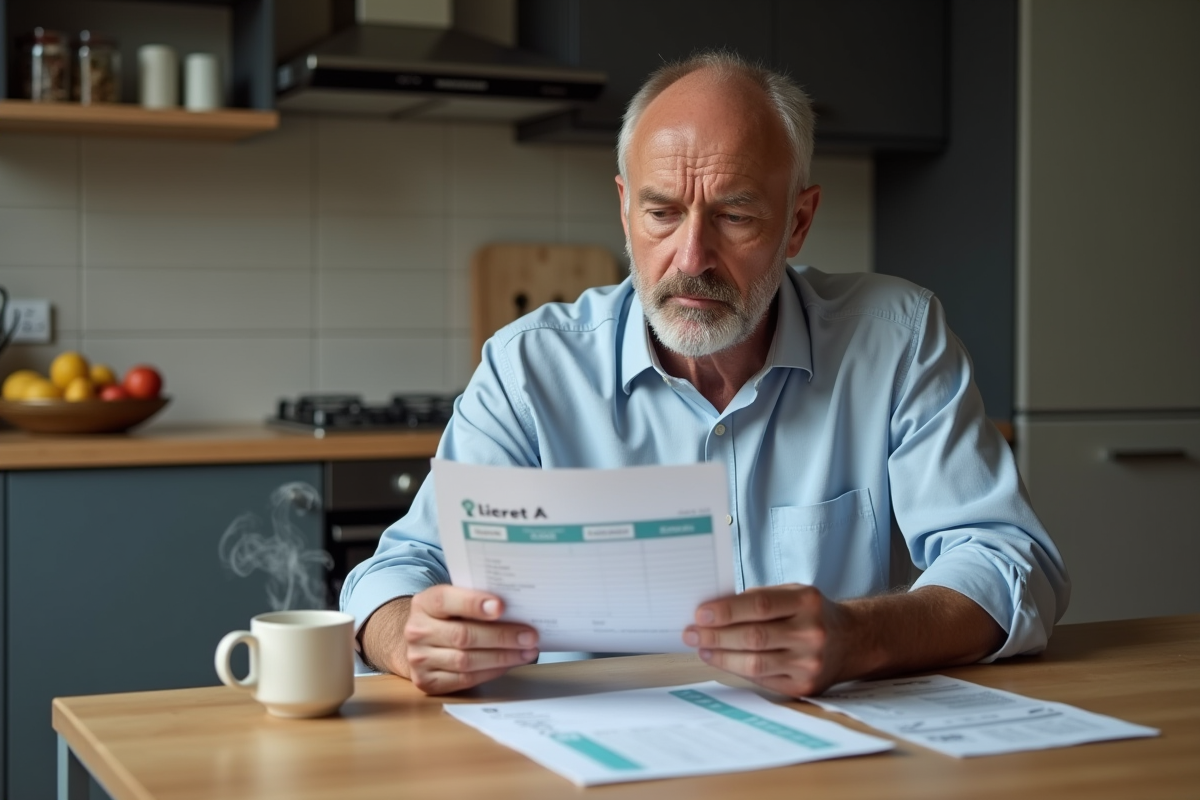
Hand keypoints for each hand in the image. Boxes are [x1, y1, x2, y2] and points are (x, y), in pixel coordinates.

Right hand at [403, 585, 539, 693]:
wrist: (421, 642)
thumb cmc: (448, 617)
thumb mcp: (454, 600)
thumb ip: (476, 601)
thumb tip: (517, 608)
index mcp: (424, 603)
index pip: (446, 600)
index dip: (473, 603)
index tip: (501, 606)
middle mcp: (417, 631)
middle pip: (463, 635)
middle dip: (501, 636)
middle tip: (529, 636)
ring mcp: (419, 659)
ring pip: (466, 661)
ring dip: (502, 657)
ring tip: (527, 652)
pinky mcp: (427, 682)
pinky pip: (465, 679)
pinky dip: (491, 672)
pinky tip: (509, 664)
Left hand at [682, 584, 850, 696]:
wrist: (852, 641)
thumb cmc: (811, 613)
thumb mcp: (792, 593)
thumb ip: (759, 598)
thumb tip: (714, 611)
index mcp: (807, 601)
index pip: (760, 606)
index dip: (726, 611)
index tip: (700, 613)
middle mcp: (812, 632)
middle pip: (754, 637)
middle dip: (716, 636)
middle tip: (691, 633)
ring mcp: (810, 663)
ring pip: (755, 663)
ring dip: (721, 656)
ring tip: (701, 648)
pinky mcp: (805, 686)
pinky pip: (763, 679)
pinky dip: (737, 669)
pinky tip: (721, 661)